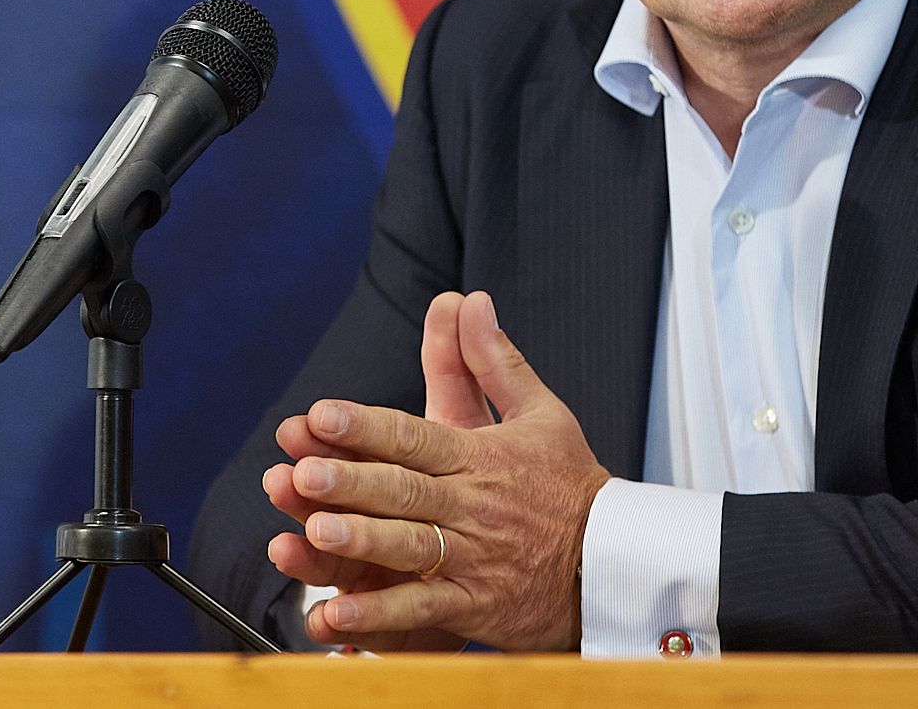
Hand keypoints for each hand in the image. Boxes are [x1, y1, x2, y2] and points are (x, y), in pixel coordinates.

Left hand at [282, 291, 611, 650]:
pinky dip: (379, 617)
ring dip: (361, 541)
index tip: (320, 415)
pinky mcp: (474, 606)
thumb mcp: (541, 411)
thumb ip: (493, 359)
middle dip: (352, 481)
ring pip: (410, 546)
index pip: (414, 436)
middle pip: (403, 490)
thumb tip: (469, 301)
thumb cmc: (570, 483)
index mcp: (480, 457)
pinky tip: (336, 616)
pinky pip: (422, 612)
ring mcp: (471, 559)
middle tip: (304, 473)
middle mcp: (470, 506)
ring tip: (314, 533)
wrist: (614, 563)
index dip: (365, 426)